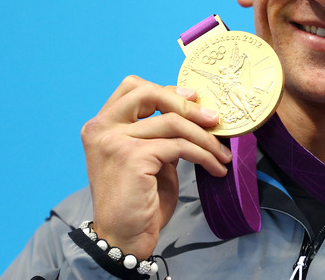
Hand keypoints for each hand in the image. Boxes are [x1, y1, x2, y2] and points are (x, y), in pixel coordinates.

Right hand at [80, 75, 230, 258]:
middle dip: (187, 104)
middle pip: (149, 93)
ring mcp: (115, 141)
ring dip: (205, 138)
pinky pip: (180, 146)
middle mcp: (102, 128)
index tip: (195, 98)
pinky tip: (216, 167)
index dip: (166, 90)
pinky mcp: (133, 157)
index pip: (133, 88)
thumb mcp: (149, 157)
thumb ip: (160, 134)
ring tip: (222, 154)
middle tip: (214, 120)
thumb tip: (194, 113)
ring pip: (172, 123)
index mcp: (102, 125)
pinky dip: (204, 156)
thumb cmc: (138, 200)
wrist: (124, 237)